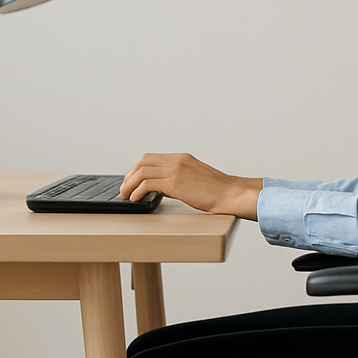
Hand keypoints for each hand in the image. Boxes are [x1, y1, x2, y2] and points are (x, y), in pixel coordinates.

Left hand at [121, 153, 261, 219]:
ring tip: (126, 196)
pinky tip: (135, 199)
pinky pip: (147, 184)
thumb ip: (181, 178)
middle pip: (142, 162)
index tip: (131, 181)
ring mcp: (176, 170)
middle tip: (124, 189)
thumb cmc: (218, 192)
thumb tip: (164, 187)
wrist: (232, 194)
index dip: (136, 169)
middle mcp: (177, 160)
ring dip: (129, 184)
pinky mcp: (176, 183)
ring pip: (141, 171)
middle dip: (129, 176)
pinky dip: (137, 191)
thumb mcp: (197, 178)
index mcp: (182, 158)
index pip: (150, 158)